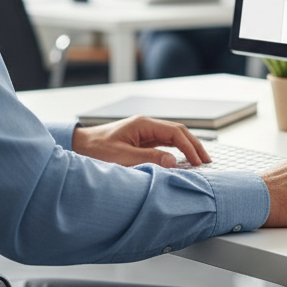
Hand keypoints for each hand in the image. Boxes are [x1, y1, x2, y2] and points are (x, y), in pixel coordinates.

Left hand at [72, 116, 210, 168]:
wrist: (79, 147)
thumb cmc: (96, 150)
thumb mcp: (122, 157)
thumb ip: (148, 158)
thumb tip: (173, 162)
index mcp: (143, 124)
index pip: (175, 133)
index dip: (189, 147)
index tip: (198, 162)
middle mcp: (146, 125)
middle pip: (178, 132)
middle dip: (194, 145)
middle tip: (207, 161)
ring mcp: (144, 132)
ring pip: (173, 136)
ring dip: (187, 147)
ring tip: (199, 161)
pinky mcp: (141, 140)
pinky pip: (164, 143)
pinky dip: (177, 150)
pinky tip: (182, 159)